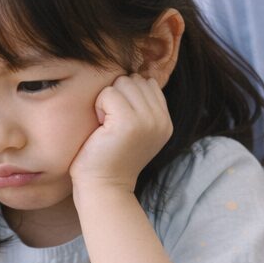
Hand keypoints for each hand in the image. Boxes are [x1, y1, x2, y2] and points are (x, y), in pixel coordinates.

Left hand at [69, 74, 171, 194]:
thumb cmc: (108, 157)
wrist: (103, 187)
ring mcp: (148, 120)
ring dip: (107, 100)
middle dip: (116, 96)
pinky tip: (101, 128)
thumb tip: (138, 75)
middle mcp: (161, 120)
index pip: (147, 83)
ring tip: (106, 126)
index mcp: (165, 121)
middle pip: (134, 79)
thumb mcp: (133, 130)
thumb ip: (141, 105)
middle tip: (110, 125)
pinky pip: (109, 93)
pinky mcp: (130, 122)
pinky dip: (99, 107)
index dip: (126, 97)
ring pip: (122, 82)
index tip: (118, 123)